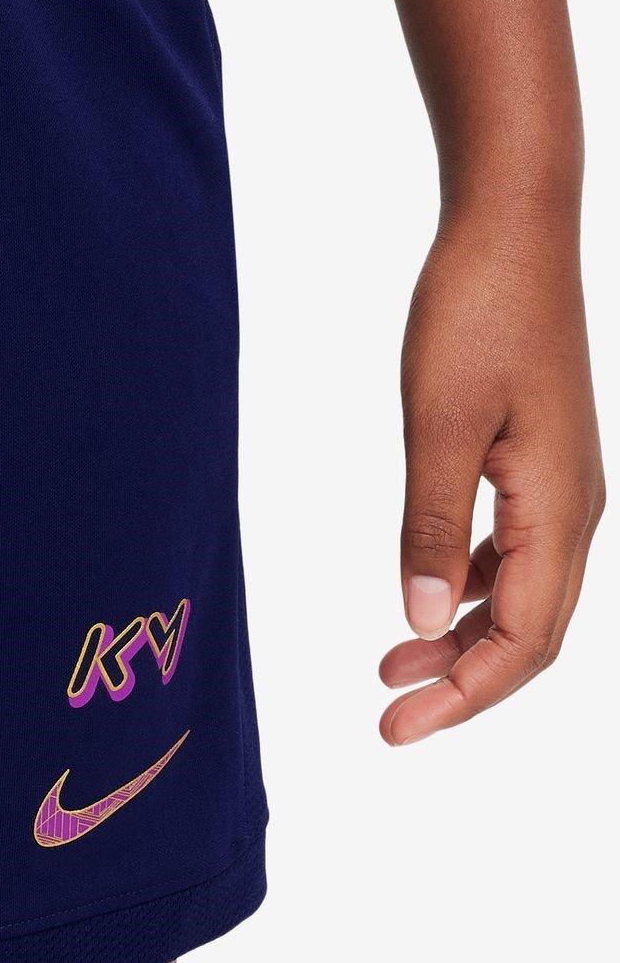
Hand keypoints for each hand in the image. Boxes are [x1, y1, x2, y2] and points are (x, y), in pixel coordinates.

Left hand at [382, 212, 602, 743]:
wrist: (510, 232)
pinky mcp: (538, 461)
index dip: (464, 696)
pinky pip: (511, 550)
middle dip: (463, 684)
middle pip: (529, 634)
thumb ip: (428, 525)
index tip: (396, 730)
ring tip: (391, 668)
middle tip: (386, 717)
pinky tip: (423, 596)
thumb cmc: (475, 316)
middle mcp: (576, 510)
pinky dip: (465, 585)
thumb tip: (416, 618)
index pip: (523, 642)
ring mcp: (561, 486)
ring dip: (460, 637)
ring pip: (519, 595)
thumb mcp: (438, 425)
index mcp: (561, 512)